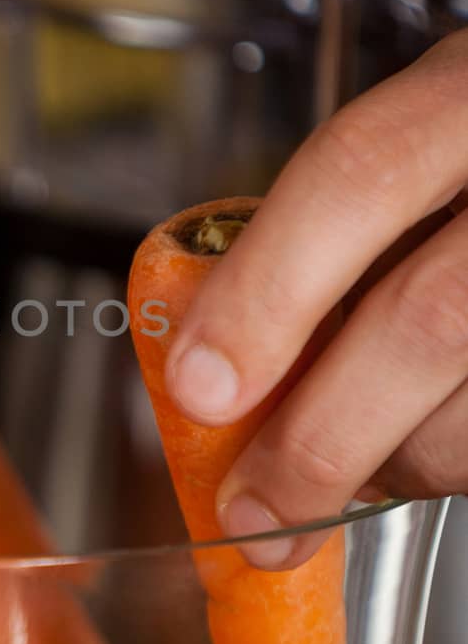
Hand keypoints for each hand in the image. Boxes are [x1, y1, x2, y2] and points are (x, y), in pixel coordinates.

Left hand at [164, 30, 467, 565]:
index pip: (359, 176)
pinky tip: (426, 448)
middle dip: (319, 437)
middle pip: (428, 318)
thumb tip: (219, 356)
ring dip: (398, 465)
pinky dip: (457, 466)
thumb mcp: (429, 133)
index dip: (268, 289)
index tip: (202, 385)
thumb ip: (342, 220)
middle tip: (254, 510)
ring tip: (356, 470)